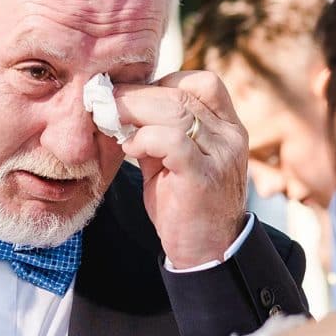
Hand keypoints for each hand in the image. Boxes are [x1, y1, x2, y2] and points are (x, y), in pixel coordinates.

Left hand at [115, 71, 249, 267]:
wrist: (208, 253)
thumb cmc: (187, 206)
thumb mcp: (173, 160)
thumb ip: (157, 132)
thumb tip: (121, 106)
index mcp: (228, 127)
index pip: (202, 83)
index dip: (163, 82)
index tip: (131, 94)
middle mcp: (230, 137)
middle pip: (181, 93)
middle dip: (137, 94)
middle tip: (104, 100)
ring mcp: (221, 156)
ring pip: (175, 112)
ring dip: (134, 111)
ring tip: (110, 120)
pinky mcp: (204, 177)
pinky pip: (172, 141)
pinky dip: (145, 138)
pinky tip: (129, 147)